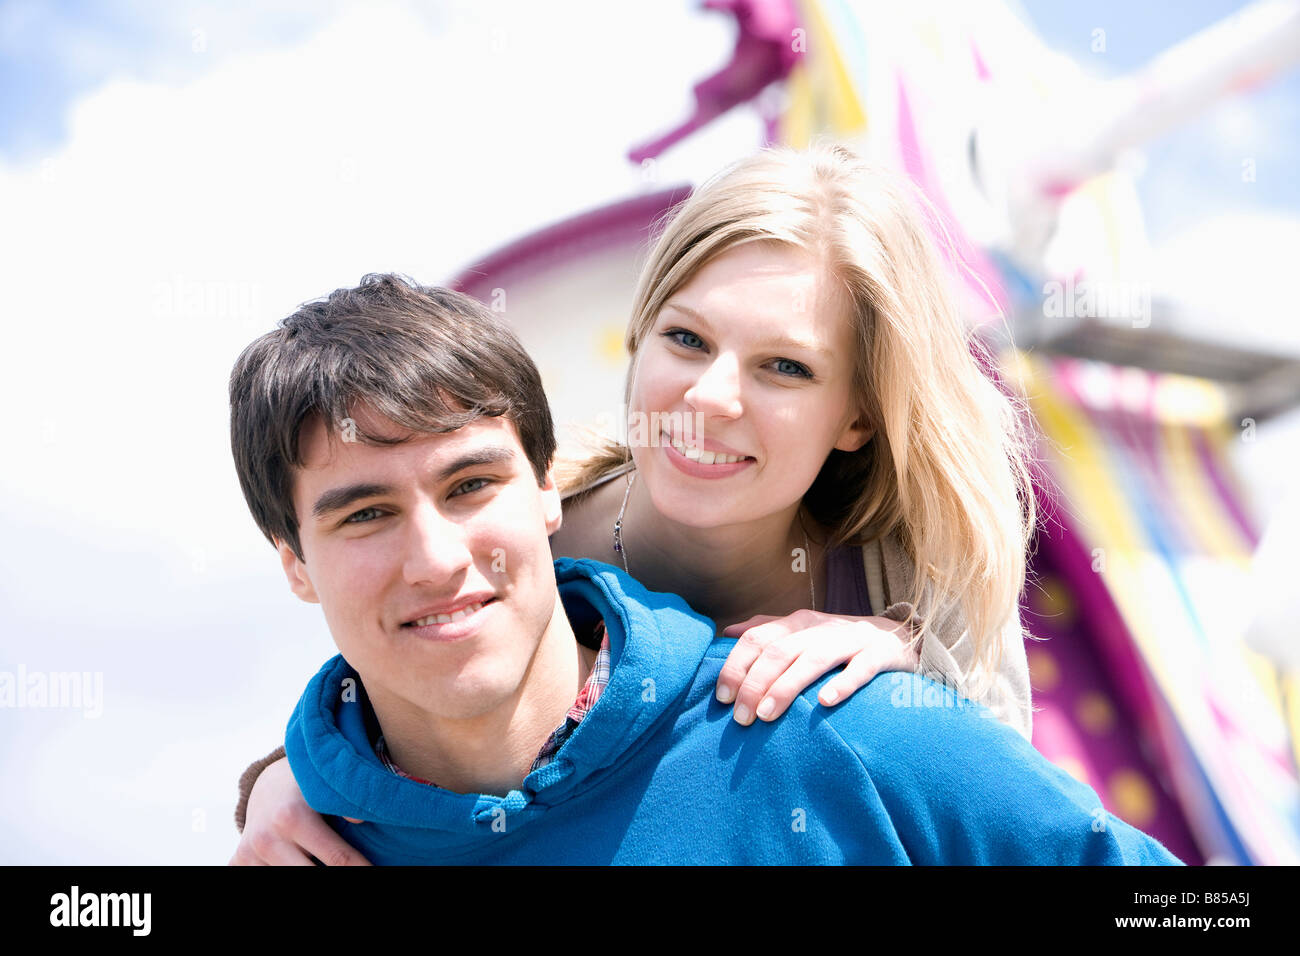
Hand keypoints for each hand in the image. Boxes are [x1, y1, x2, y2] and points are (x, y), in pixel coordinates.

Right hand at [228, 757, 371, 865]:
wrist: (267, 786)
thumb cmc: (307, 786)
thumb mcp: (325, 787)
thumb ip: (343, 802)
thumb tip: (361, 820)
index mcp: (292, 818)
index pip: (337, 859)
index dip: (360, 869)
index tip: (376, 872)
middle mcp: (267, 839)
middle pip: (311, 876)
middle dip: (338, 876)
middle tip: (357, 869)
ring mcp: (249, 854)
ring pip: (289, 880)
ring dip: (310, 870)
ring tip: (324, 859)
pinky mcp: (237, 863)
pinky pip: (265, 879)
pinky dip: (285, 870)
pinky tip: (301, 860)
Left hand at [717, 609, 918, 725]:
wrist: (900, 636)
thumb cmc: (840, 642)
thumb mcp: (803, 631)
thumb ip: (767, 629)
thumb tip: (727, 632)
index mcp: (798, 623)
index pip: (757, 638)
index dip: (736, 666)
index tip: (722, 698)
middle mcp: (821, 628)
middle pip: (779, 651)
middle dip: (754, 683)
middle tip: (741, 718)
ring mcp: (851, 640)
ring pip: (813, 659)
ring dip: (786, 687)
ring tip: (766, 714)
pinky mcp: (879, 656)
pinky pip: (861, 669)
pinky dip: (842, 684)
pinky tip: (824, 703)